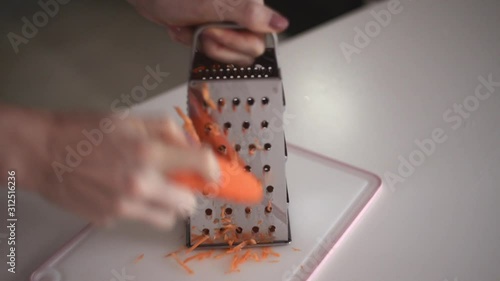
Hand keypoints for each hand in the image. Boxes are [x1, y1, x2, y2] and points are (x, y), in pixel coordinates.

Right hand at [37, 112, 218, 229]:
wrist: (43, 152)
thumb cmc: (82, 131)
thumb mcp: (130, 119)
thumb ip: (166, 130)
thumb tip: (189, 144)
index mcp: (148, 153)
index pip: (201, 165)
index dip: (215, 169)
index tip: (216, 172)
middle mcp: (140, 183)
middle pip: (189, 202)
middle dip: (189, 192)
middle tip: (181, 182)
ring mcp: (125, 205)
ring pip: (168, 217)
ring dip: (168, 204)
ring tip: (153, 187)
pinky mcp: (110, 218)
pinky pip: (140, 217)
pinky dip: (140, 206)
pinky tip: (123, 190)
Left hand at [128, 0, 288, 64]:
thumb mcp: (215, 4)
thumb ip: (249, 15)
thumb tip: (279, 23)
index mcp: (249, 6)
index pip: (258, 41)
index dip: (235, 42)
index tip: (214, 32)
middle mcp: (242, 16)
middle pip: (244, 52)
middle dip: (217, 45)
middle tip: (203, 30)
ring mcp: (226, 25)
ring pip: (226, 55)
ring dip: (202, 44)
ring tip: (191, 27)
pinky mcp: (212, 33)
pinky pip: (208, 52)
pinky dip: (192, 43)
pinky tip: (184, 28)